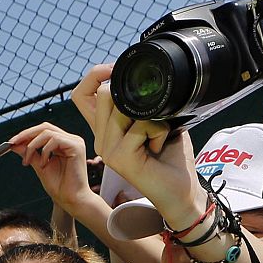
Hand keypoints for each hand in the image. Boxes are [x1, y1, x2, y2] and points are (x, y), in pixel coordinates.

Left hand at [9, 122, 92, 208]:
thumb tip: (15, 144)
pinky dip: (44, 151)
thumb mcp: (39, 166)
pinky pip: (55, 140)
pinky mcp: (77, 146)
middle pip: (45, 127)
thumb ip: (30, 153)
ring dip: (33, 146)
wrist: (71, 200)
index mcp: (63, 144)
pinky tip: (43, 164)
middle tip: (14, 143)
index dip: (27, 134)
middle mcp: (70, 140)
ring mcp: (75, 142)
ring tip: (29, 161)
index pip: (43, 131)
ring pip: (47, 132)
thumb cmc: (59, 187)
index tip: (12, 142)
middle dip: (26, 134)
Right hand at [71, 63, 204, 224]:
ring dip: (152, 116)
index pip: (82, 95)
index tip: (117, 70)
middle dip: (133, 96)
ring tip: (157, 137)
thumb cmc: (171, 158)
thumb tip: (142, 81)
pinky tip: (158, 147)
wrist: (181, 191)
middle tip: (153, 118)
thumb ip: (141, 104)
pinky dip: (158, 131)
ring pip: (122, 107)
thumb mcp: (155, 122)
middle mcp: (100, 139)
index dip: (95, 75)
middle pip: (104, 94)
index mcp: (106, 130)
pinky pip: (140, 125)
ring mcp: (107, 149)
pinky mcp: (119, 157)